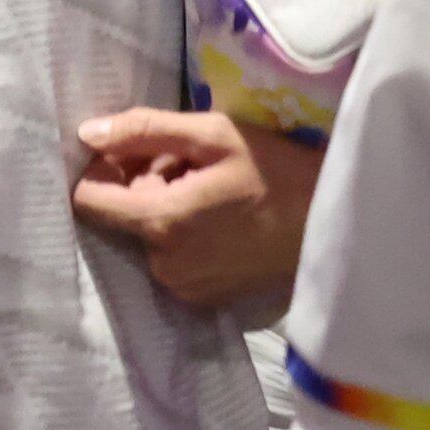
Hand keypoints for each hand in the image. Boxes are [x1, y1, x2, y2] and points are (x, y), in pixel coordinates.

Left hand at [73, 106, 318, 312]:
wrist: (343, 227)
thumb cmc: (281, 174)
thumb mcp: (215, 135)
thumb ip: (144, 130)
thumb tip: (87, 134)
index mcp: (159, 224)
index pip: (87, 201)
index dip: (100, 170)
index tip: (132, 153)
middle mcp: (164, 265)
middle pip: (121, 216)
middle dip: (142, 184)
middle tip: (189, 165)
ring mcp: (186, 288)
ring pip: (147, 236)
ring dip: (164, 208)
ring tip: (212, 189)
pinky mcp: (207, 299)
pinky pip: (173, 258)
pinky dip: (183, 234)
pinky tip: (220, 217)